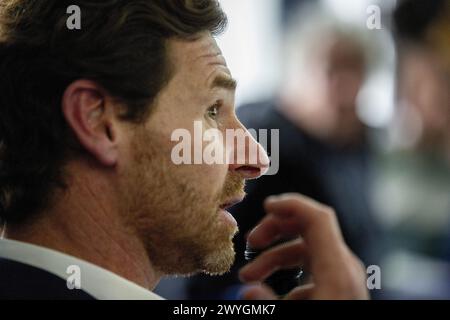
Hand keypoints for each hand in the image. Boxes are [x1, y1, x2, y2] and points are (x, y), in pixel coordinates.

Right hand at [238, 193, 368, 299]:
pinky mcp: (339, 289)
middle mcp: (344, 268)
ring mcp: (343, 278)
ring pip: (306, 251)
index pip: (317, 218)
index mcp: (338, 270)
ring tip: (249, 276)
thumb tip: (248, 291)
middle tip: (250, 243)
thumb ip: (270, 305)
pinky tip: (274, 299)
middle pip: (308, 229)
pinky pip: (312, 271)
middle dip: (275, 231)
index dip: (290, 204)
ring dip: (275, 258)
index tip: (264, 205)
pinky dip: (288, 277)